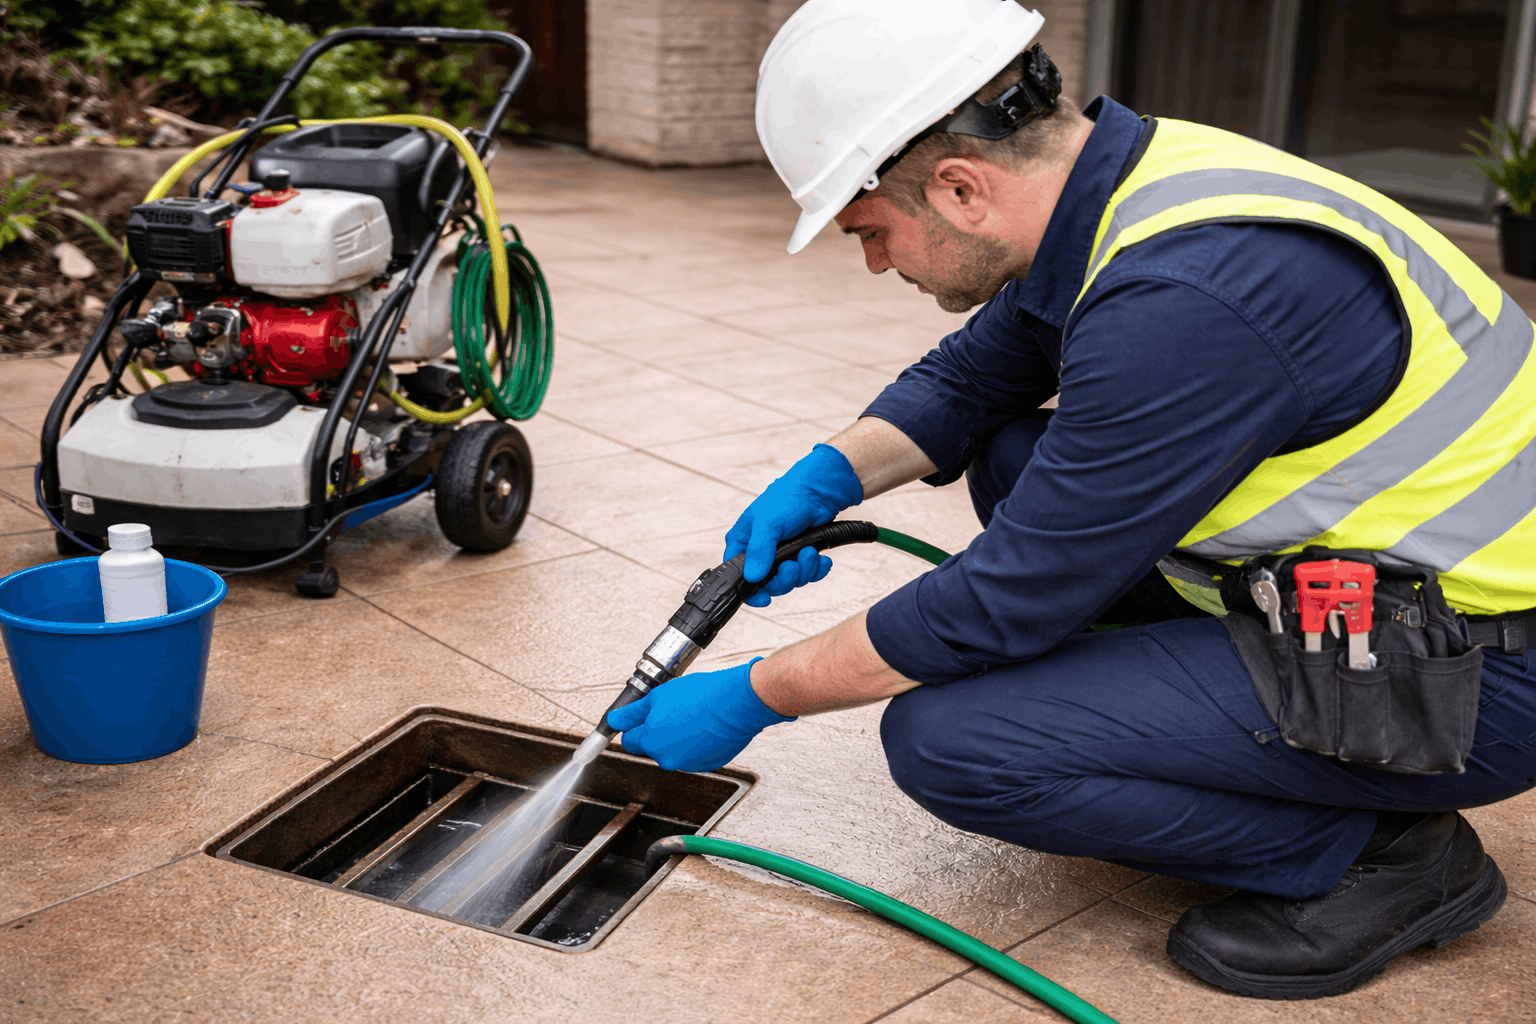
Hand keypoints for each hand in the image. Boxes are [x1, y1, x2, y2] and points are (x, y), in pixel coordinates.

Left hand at [606, 659, 792, 771]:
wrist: (736, 703)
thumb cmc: (702, 696)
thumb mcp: (658, 696)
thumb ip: (632, 713)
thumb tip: (614, 720)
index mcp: (651, 741)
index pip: (630, 740)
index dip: (635, 726)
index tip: (639, 719)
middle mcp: (668, 758)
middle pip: (653, 747)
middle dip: (658, 731)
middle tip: (674, 709)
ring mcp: (689, 764)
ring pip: (675, 750)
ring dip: (678, 737)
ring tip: (693, 716)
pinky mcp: (709, 765)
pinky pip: (695, 754)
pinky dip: (697, 743)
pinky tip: (705, 726)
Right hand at [724, 443, 862, 605]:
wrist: (818, 491)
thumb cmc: (787, 499)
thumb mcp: (767, 523)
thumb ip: (758, 550)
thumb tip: (753, 577)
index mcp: (743, 543)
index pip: (737, 576)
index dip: (750, 592)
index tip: (764, 598)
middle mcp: (760, 552)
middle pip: (768, 584)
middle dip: (785, 578)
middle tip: (793, 565)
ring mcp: (781, 556)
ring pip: (790, 581)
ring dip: (803, 571)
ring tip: (809, 552)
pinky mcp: (800, 556)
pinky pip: (807, 575)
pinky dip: (816, 569)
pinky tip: (821, 558)